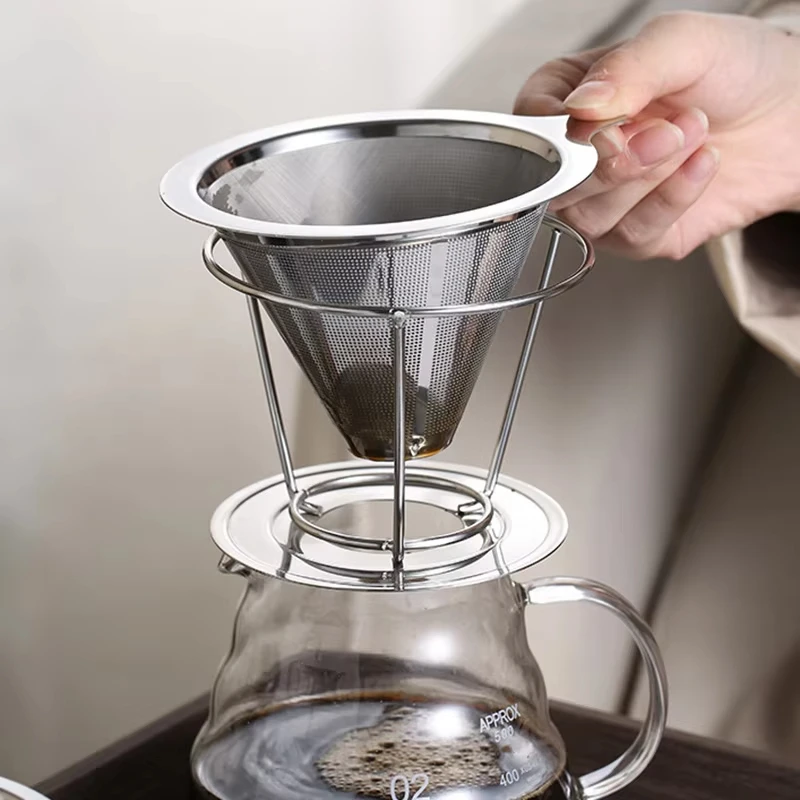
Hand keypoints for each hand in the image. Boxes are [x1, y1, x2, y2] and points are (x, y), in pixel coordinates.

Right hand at [514, 12, 799, 259]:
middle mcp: (577, 156)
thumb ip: (628, 68)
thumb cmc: (735, 68)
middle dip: (613, 163)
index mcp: (568, 101)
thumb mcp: (682, 42)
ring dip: (648, 179)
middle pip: (555, 184)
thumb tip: (578, 108)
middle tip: (664, 130)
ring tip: (693, 135)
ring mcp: (604, 201)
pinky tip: (703, 165)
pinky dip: (673, 200)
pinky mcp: (636, 234)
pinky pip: (633, 235)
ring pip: (590, 217)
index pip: (528, 128)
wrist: (792, 113)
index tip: (598, 120)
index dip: (556, 134)